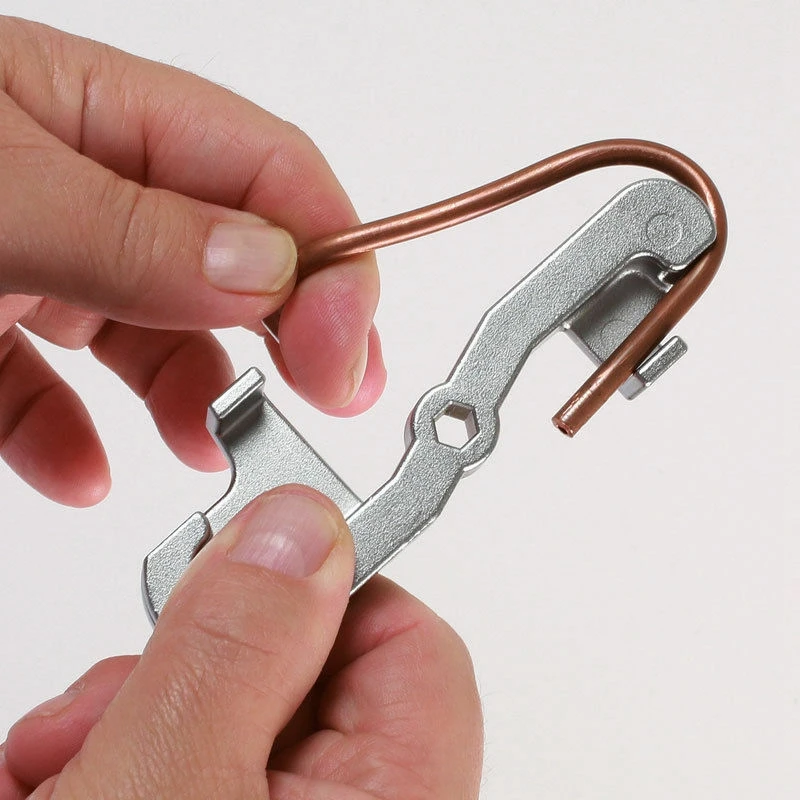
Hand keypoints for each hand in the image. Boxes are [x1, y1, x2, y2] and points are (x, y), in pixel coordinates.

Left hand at [0, 17, 384, 505]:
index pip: (266, 173)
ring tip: (205, 444)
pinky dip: (73, 435)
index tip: (345, 353)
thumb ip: (128, 231)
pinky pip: (52, 386)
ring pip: (151, 329)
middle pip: (227, 259)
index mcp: (94, 113)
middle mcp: (78, 183)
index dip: (329, 259)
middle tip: (328, 397)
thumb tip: (267, 269)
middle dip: (287, 331)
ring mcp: (33, 255)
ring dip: (191, 394)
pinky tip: (82, 470)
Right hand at [1, 488, 482, 798]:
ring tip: (61, 768)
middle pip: (306, 664)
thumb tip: (298, 523)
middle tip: (116, 694)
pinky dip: (124, 755)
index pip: (406, 635)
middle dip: (193, 656)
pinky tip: (62, 782)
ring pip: (232, 708)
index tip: (241, 546)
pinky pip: (194, 758)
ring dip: (134, 714)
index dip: (320, 577)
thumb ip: (239, 645)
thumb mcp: (168, 783)